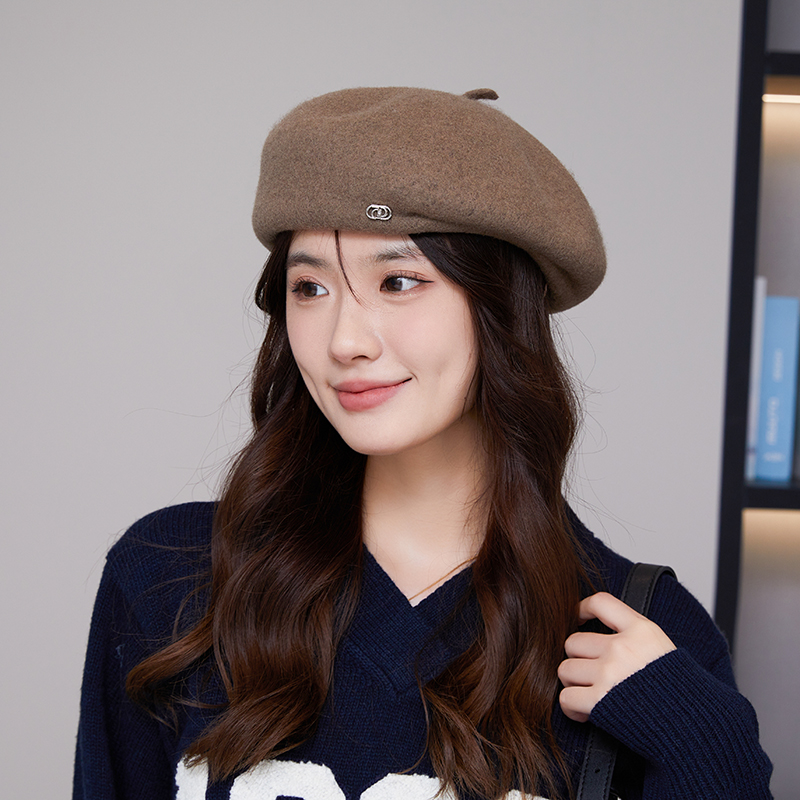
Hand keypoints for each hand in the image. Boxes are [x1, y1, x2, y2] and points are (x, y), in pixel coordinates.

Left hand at [558, 591, 675, 722]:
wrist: (696, 729)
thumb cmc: (681, 693)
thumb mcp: (663, 649)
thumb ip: (634, 636)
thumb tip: (602, 630)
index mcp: (641, 631)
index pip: (601, 602)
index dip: (583, 608)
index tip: (579, 618)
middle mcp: (622, 648)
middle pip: (573, 642)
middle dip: (579, 658)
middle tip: (592, 674)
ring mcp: (609, 674)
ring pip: (565, 669)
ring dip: (573, 683)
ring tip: (590, 693)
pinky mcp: (600, 701)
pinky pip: (566, 698)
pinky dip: (571, 708)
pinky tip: (586, 712)